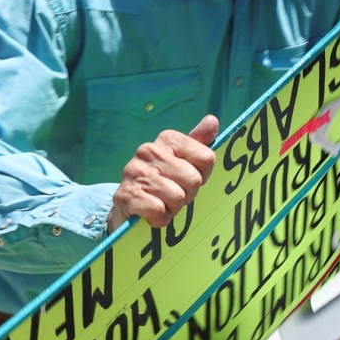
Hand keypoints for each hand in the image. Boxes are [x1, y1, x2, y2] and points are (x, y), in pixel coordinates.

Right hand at [107, 114, 218, 230]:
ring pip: (177, 197)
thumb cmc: (163, 182)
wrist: (128, 204)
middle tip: (173, 195)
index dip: (202, 175)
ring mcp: (135, 172)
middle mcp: (149, 150)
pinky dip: (159, 218)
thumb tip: (212, 120)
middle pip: (194, 180)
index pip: (207, 158)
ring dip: (173, 209)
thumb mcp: (182, 161)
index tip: (187, 179)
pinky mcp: (126, 195)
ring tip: (161, 203)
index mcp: (167, 139)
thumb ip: (198, 142)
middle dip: (188, 195)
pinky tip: (151, 213)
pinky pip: (158, 210)